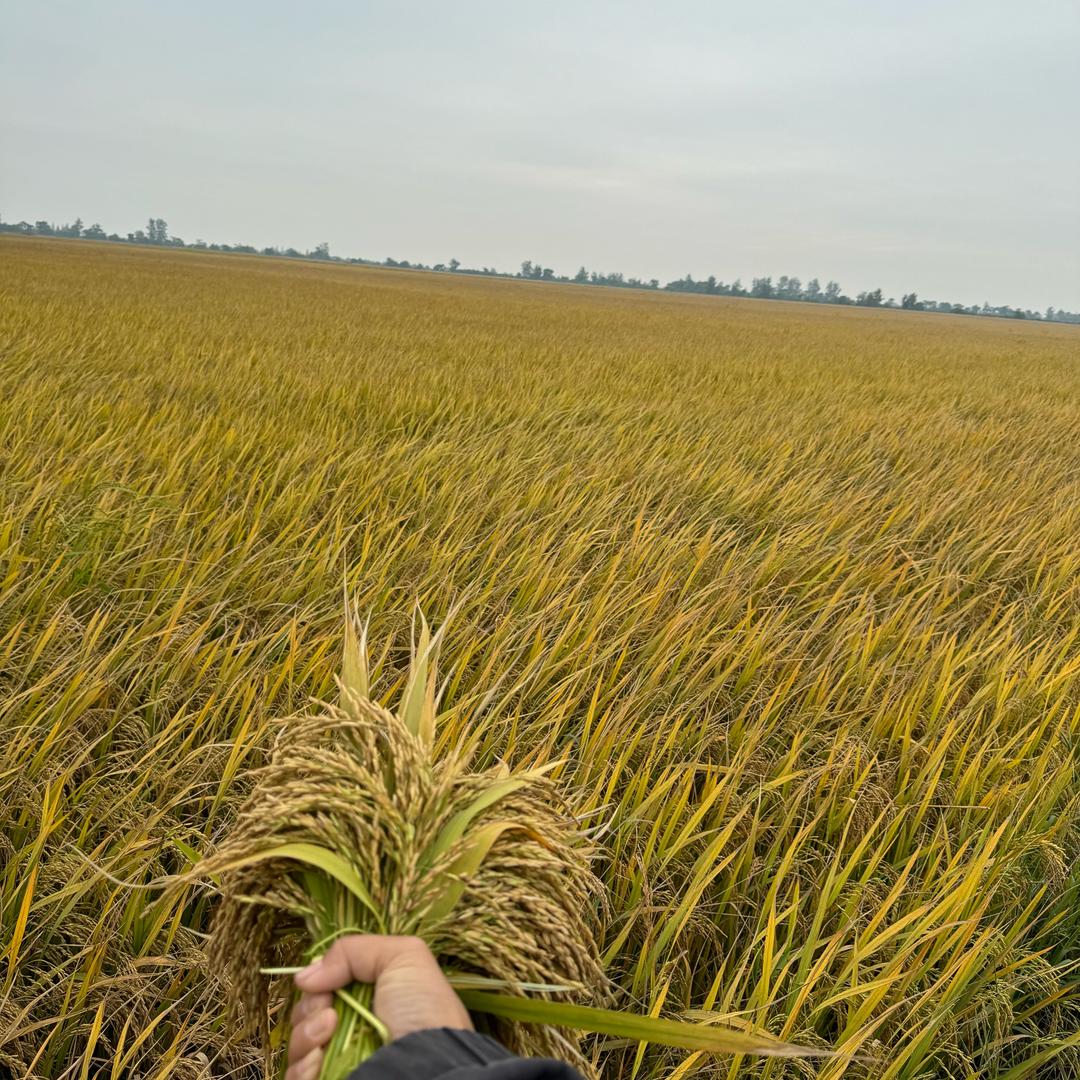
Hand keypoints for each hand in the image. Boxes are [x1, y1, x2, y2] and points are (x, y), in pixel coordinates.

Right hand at [285, 934, 472, 1079]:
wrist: (426, 1068)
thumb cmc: (421, 1010)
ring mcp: (339, 1059)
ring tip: (329, 1029)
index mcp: (371, 999)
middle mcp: (353, 1028)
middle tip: (329, 1009)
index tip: (323, 981)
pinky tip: (319, 1058)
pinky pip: (297, 1075)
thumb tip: (305, 976)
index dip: (320, 981)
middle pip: (308, 1011)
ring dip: (306, 1032)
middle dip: (311, 1005)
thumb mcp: (403, 957)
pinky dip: (303, 1064)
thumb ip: (353, 950)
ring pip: (299, 1043)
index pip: (328, 986)